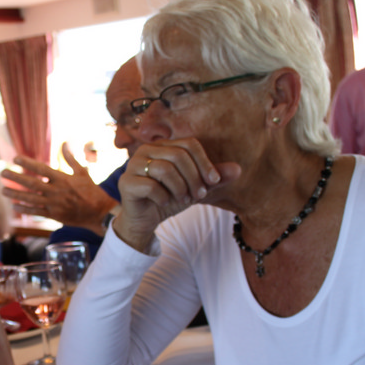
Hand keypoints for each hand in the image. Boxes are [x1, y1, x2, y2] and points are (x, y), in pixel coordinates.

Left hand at [1, 143, 115, 228]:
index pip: (42, 169)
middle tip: (3, 172)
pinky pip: (37, 212)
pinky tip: (14, 205)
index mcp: (63, 179)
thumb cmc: (91, 190)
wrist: (99, 212)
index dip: (28, 163)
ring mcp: (54, 205)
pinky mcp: (54, 216)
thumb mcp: (82, 172)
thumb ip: (70, 158)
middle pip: (32, 184)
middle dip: (16, 178)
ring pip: (31, 199)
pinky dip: (25, 209)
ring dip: (16, 194)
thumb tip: (64, 143)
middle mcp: (57, 191)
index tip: (15, 158)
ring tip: (3, 190)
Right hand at [114, 139, 239, 250]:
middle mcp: (145, 150)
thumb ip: (214, 178)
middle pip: (178, 155)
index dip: (205, 162)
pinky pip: (150, 186)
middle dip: (194, 178)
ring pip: (164, 169)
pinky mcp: (126, 183)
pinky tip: (166, 203)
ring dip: (180, 188)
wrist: (145, 220)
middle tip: (199, 195)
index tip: (214, 181)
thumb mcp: (196, 187)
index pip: (189, 144)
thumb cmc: (170, 198)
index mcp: (162, 146)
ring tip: (184, 199)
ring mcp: (133, 165)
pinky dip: (163, 197)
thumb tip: (238, 169)